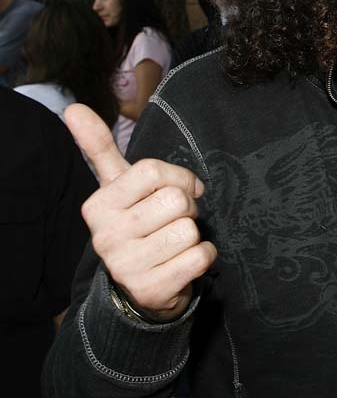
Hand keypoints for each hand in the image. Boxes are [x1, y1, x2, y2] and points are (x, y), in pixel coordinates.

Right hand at [66, 104, 216, 321]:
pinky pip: (200, 256)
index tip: (178, 189)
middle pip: (177, 201)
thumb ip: (100, 148)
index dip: (178, 178)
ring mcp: (126, 266)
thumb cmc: (138, 223)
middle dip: (188, 209)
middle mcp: (105, 236)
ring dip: (194, 235)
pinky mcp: (151, 289)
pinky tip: (184, 262)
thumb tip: (72, 107)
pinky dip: (204, 256)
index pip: (152, 171)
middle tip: (174, 221)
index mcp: (98, 205)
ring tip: (175, 242)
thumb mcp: (119, 186)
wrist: (143, 285)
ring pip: (190, 230)